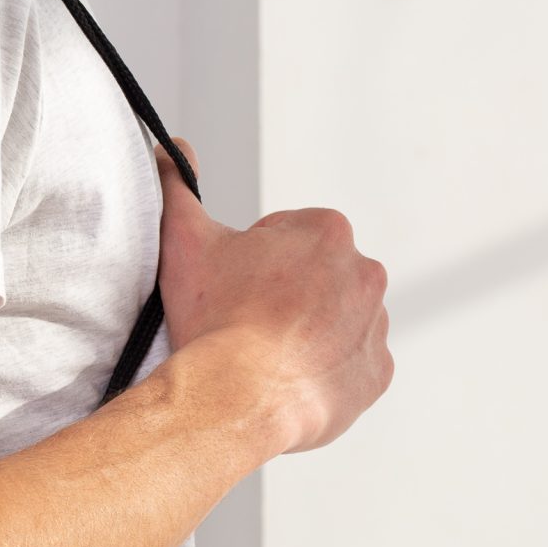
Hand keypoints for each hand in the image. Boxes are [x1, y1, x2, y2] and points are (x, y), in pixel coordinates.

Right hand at [152, 139, 392, 454]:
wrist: (234, 397)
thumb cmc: (214, 319)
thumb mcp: (184, 241)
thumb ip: (177, 186)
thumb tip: (171, 149)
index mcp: (327, 231)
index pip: (287, 237)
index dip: (252, 261)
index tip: (235, 288)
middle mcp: (365, 272)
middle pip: (317, 278)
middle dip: (287, 295)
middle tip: (245, 322)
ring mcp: (376, 325)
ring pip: (338, 321)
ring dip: (309, 332)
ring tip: (266, 355)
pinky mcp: (377, 372)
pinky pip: (354, 366)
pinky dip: (327, 371)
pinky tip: (289, 378)